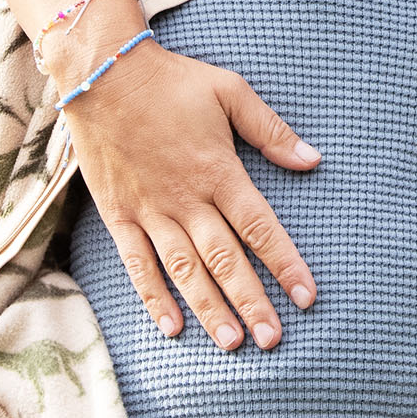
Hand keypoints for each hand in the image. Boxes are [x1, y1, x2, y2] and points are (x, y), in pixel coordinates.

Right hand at [55, 24, 322, 350]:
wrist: (104, 74)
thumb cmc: (172, 81)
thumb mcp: (230, 91)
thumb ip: (271, 130)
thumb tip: (313, 159)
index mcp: (218, 170)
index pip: (259, 227)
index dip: (285, 263)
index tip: (307, 296)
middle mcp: (186, 199)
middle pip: (224, 259)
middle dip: (252, 301)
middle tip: (274, 339)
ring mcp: (150, 211)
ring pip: (184, 270)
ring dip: (209, 308)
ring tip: (233, 343)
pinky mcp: (120, 215)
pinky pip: (137, 264)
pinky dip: (154, 297)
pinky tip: (172, 327)